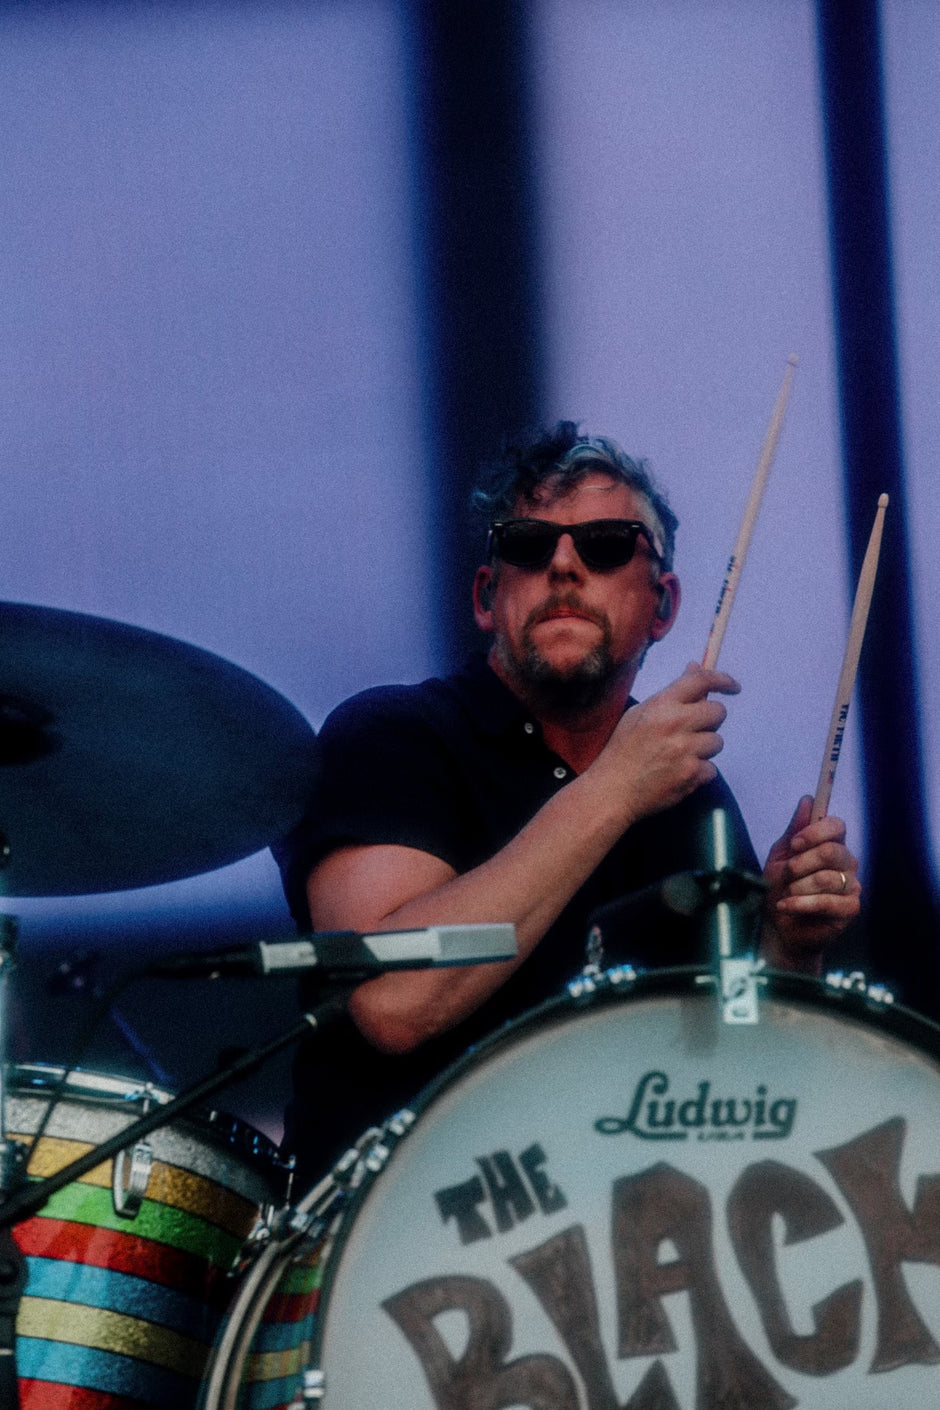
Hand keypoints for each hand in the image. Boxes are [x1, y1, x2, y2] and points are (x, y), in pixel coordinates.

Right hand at [603, 662, 740, 821]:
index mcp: (661, 705)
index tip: (733, 686)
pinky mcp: (692, 774)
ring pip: (717, 742)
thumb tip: (695, 667)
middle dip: (710, 720)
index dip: (722, 680)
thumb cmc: (622, 750)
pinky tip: (678, 773)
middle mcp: (676, 724)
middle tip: (694, 730)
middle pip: (718, 712)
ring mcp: (686, 750)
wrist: (613, 790)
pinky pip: (711, 768)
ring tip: (680, 756)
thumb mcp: (639, 713)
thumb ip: (671, 693)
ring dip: (704, 748)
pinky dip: (699, 772)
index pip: (701, 681)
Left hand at [760, 795, 860, 970]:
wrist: (779, 926)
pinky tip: (787, 906)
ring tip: (787, 894)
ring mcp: (851, 886)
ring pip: (827, 878)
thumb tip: (807, 799)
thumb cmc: (781, 889)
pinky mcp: (850, 909)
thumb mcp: (780, 856)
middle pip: (832, 851)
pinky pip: (828, 902)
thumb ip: (794, 830)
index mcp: (831, 845)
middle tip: (787, 874)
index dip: (815, 832)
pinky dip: (801, 904)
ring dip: (798, 887)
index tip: (794, 843)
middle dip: (801, 863)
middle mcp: (846, 863)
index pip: (836, 826)